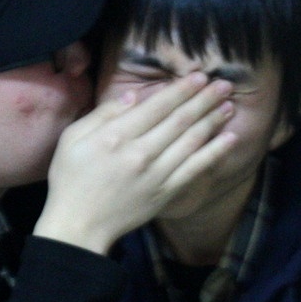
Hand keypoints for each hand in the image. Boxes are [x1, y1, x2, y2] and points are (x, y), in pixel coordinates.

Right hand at [34, 74, 238, 254]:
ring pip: (191, 141)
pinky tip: (230, 139)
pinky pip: (195, 169)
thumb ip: (103, 114)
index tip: (199, 76)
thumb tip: (133, 95)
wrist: (79, 225)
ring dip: (213, 121)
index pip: (156, 106)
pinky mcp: (165, 193)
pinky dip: (214, 153)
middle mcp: (140, 152)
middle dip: (204, 99)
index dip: (181, 90)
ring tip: (229, 105)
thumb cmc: (71, 179)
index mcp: (116, 136)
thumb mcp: (73, 139)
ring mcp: (156, 174)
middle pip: (179, 120)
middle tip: (224, 84)